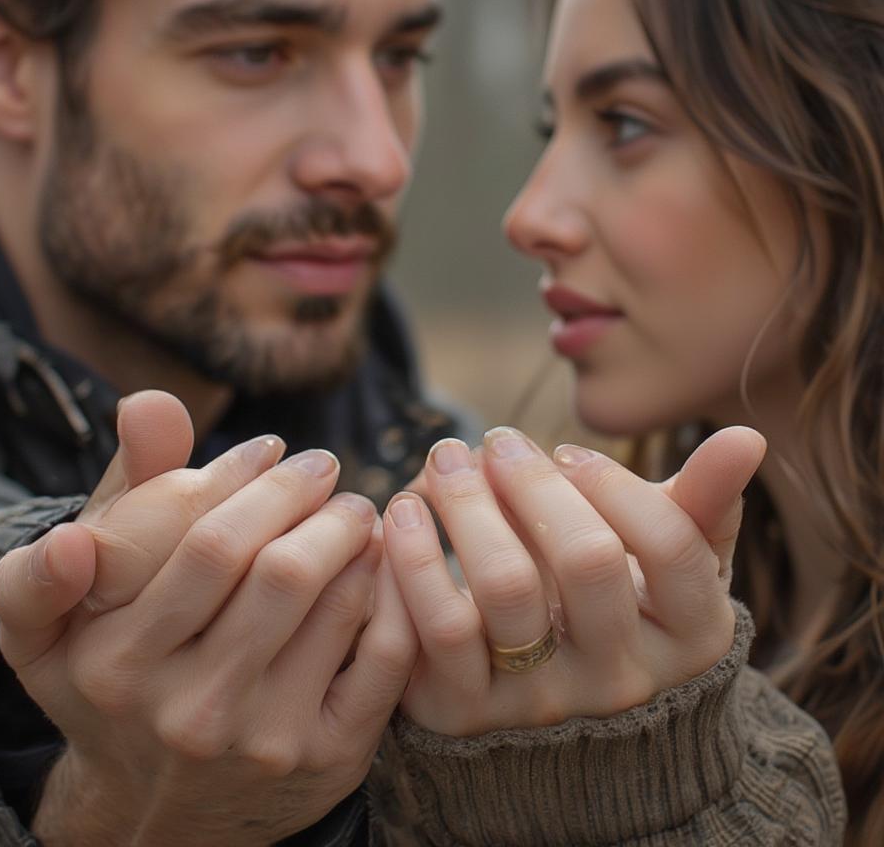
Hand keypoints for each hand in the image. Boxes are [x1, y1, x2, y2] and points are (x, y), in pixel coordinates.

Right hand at [0, 391, 416, 845]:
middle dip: (313, 499)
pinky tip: (384, 563)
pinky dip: (395, 592)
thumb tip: (147, 400)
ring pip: (335, 603)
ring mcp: (260, 740)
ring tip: (356, 508)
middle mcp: (186, 708)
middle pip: (279, 569)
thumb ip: (116, 497)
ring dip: (358, 535)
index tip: (273, 449)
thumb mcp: (77, 603)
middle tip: (325, 470)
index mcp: (115, 659)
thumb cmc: (122, 677)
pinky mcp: (326, 760)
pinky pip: (385, 656)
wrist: (160, 808)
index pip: (206, 539)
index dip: (252, 479)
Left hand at [381, 426, 764, 736]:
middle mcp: (623, 680)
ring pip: (505, 586)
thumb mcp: (667, 563)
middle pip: (585, 559)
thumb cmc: (613, 605)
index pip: (671, 546)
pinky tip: (403, 510)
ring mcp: (543, 703)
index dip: (615, 482)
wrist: (547, 705)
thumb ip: (704, 503)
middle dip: (534, 480)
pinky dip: (413, 555)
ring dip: (468, 504)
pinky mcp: (465, 711)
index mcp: (690, 637)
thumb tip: (745, 436)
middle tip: (495, 440)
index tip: (566, 452)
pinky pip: (434, 627)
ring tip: (446, 460)